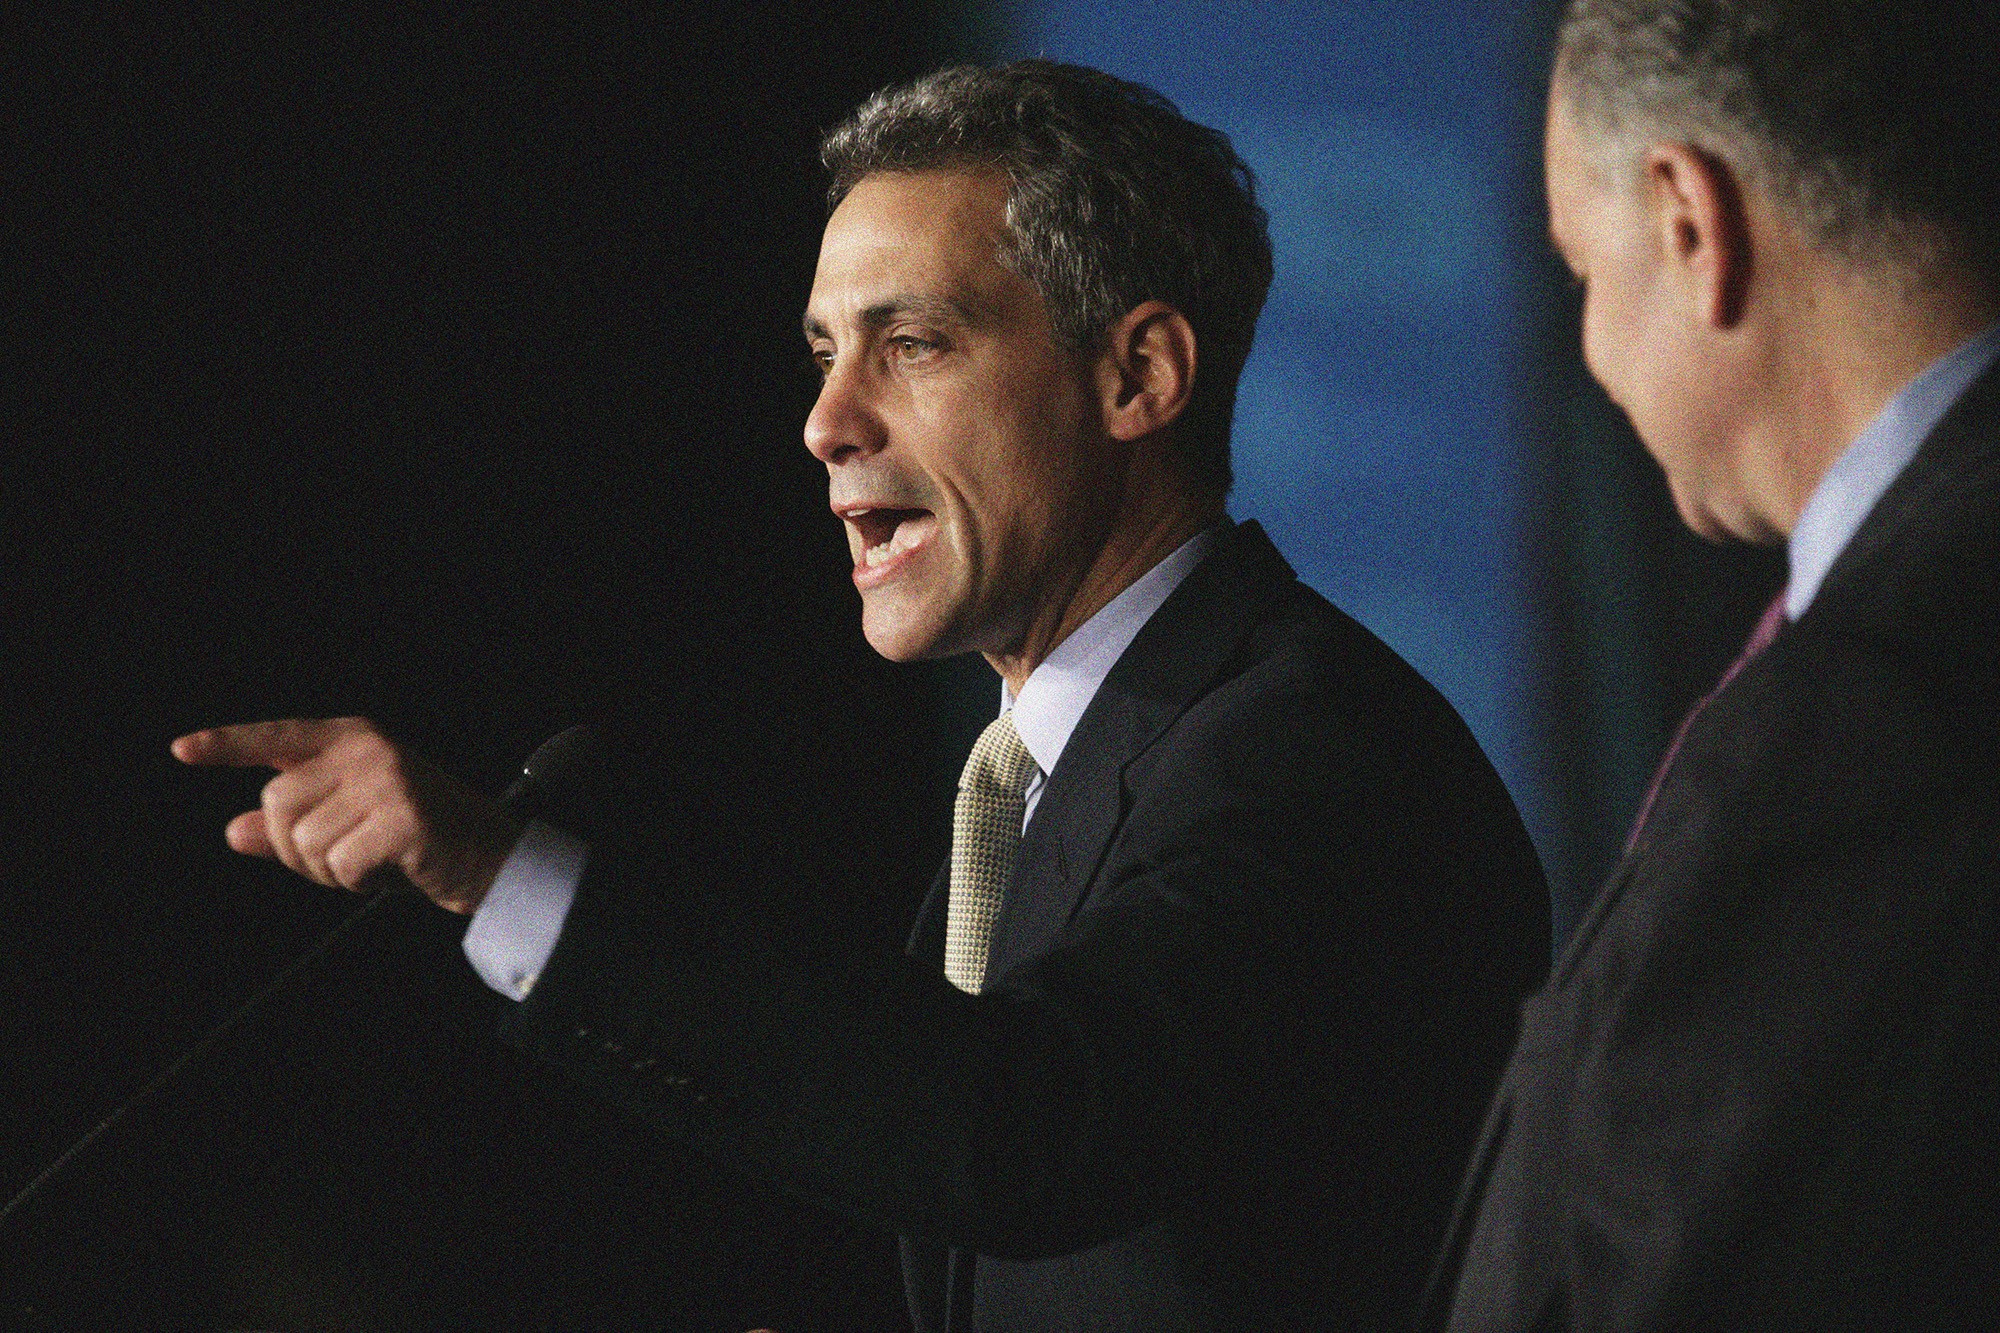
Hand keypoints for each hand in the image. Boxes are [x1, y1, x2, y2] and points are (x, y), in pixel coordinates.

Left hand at [172, 717, 522, 913]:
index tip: (181, 750)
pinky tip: (392, 870)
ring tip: (375, 862)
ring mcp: (387, 780)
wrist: (493, 859)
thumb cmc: (420, 842)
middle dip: (296, 849)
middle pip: (277, 807)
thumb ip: (291, 826)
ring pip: (304, 841)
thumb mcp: (350, 826)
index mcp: (355, 739)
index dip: (229, 745)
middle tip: (345, 859)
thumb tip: (233, 831)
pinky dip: (357, 881)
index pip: (279, 738)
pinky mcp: (403, 817)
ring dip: (330, 870)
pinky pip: (340, 864)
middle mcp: (368, 750)